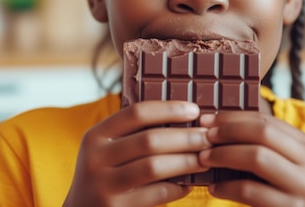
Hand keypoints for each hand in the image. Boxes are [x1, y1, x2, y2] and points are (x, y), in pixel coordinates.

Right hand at [63, 100, 211, 206]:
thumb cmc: (103, 176)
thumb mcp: (105, 150)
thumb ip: (132, 134)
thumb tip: (184, 119)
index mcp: (95, 135)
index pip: (136, 113)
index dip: (168, 109)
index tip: (194, 110)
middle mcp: (96, 158)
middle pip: (149, 140)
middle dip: (185, 137)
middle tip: (209, 137)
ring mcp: (104, 185)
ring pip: (154, 167)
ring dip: (186, 161)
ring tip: (205, 159)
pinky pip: (157, 194)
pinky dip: (178, 187)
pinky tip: (189, 184)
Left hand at [198, 111, 304, 206]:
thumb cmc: (278, 196)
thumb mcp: (277, 166)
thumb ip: (258, 145)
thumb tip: (215, 123)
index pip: (267, 120)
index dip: (233, 117)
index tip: (207, 120)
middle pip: (264, 133)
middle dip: (229, 131)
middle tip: (205, 137)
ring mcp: (304, 187)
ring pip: (257, 157)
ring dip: (224, 155)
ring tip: (204, 159)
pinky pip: (250, 190)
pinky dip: (227, 187)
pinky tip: (214, 187)